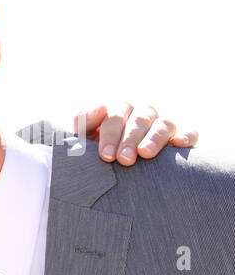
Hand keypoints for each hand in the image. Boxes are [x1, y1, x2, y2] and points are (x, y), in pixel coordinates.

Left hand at [75, 103, 197, 165]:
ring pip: (163, 124)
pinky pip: (189, 132)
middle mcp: (142, 114)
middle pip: (139, 120)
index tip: (106, 156)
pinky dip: (186, 135)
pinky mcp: (181, 135)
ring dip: (154, 138)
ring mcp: (163, 124)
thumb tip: (101, 107)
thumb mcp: (84, 138)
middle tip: (124, 160)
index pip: (116, 116)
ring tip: (145, 154)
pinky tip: (178, 144)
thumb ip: (84, 123)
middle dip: (130, 140)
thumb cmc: (97, 151)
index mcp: (119, 111)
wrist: (116, 166)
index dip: (111, 135)